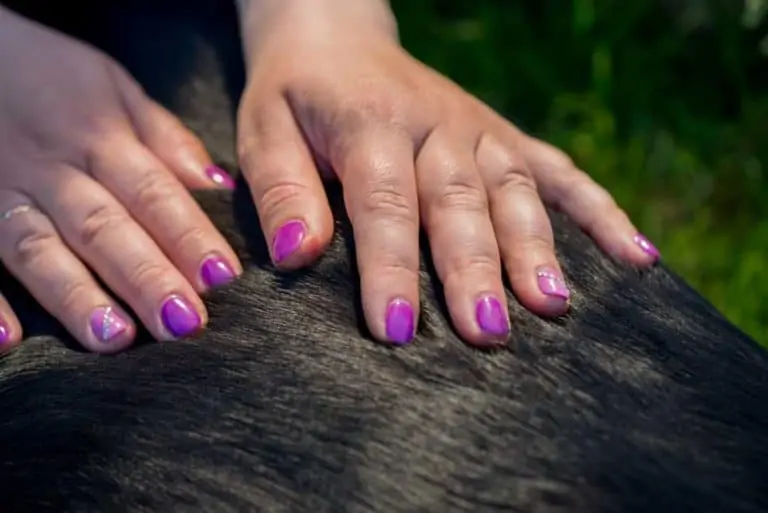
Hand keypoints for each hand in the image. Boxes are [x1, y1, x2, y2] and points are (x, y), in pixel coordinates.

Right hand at [0, 7, 240, 352]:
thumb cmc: (50, 76)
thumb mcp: (114, 89)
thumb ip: (166, 139)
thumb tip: (219, 188)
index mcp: (100, 139)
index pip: (152, 193)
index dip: (189, 235)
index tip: (224, 278)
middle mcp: (51, 169)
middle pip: (103, 228)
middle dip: (146, 277)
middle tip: (183, 324)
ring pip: (39, 249)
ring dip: (77, 295)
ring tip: (115, 338)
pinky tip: (8, 340)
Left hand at [235, 1, 659, 346]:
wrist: (337, 39)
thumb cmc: (296, 95)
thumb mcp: (264, 128)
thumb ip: (281, 188)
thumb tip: (297, 255)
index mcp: (371, 123)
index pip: (385, 203)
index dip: (392, 268)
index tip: (396, 329)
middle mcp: (435, 127)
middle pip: (459, 205)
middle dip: (474, 272)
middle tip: (487, 334)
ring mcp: (478, 130)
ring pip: (514, 191)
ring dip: (537, 250)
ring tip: (553, 306)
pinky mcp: (504, 136)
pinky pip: (559, 172)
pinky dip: (600, 212)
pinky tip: (636, 254)